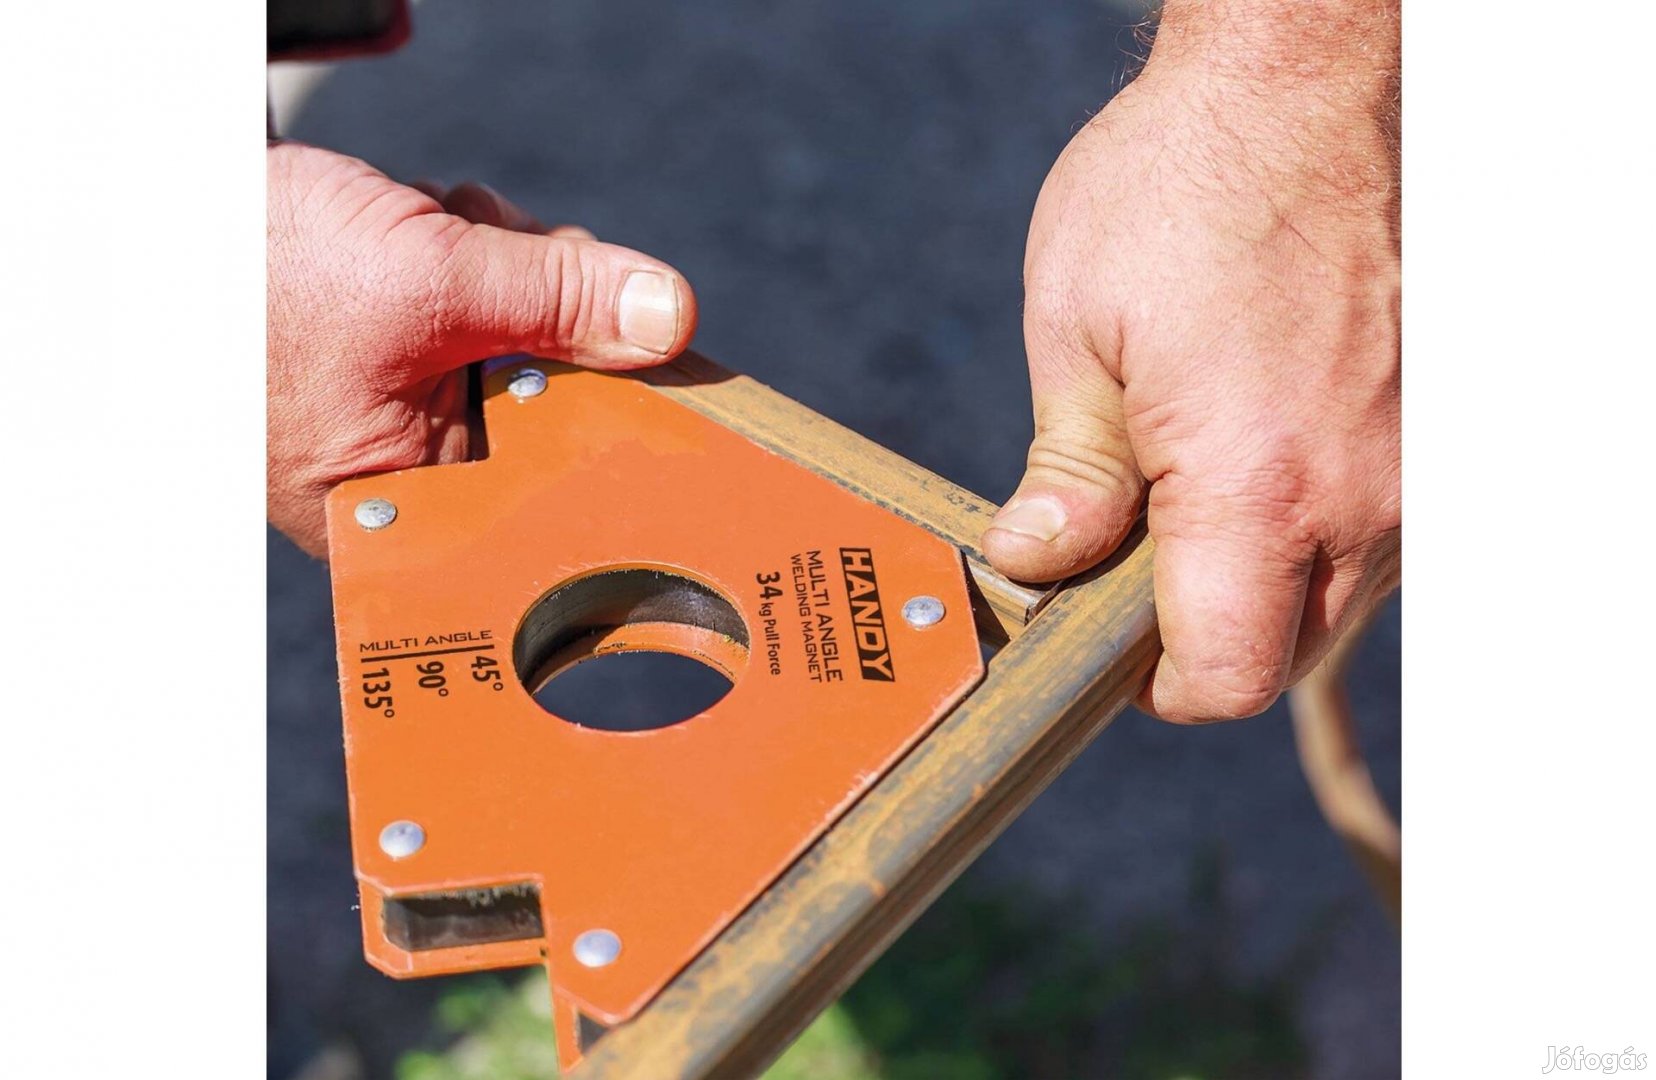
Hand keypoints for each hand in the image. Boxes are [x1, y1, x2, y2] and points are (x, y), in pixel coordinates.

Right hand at [267, 140, 697, 555]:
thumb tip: (669, 318)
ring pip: (519, 338)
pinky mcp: (396, 352)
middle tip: (523, 255)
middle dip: (547, 308)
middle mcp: (407, 470)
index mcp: (410, 500)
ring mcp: (400, 406)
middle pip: (551, 396)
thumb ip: (559, 299)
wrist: (162, 211)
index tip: (655, 357)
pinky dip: (469, 252)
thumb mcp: (433, 277)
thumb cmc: (261, 273)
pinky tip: (425, 225)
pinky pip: (477, 307)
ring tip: (435, 227)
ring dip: (503, 265)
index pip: (557, 472)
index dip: (612, 403)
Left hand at [982, 0, 1399, 722]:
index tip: (1111, 647)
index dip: (1157, 685)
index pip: (1225, 676)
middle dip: (1205, 637)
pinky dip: (1314, 529)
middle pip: (1286, 654)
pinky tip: (1258, 455)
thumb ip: (1069, 473)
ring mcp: (1416, 463)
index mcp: (1258, 483)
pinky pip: (1376, 533)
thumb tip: (1036, 565)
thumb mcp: (1078, 328)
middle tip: (1135, 563)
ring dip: (1263, 582)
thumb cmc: (1181, 185)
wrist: (1300, 83)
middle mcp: (1362, 492)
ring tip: (1195, 488)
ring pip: (1338, 599)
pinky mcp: (1436, 430)